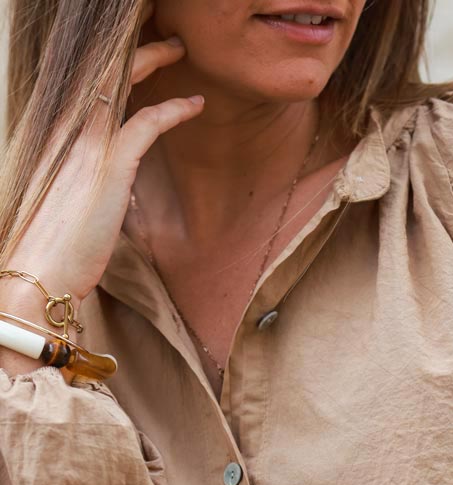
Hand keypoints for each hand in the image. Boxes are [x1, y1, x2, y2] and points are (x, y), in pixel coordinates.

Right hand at [4, 1, 202, 312]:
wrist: (40, 271)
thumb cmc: (54, 244)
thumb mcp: (67, 198)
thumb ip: (85, 175)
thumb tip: (106, 178)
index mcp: (57, 132)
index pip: (87, 79)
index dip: (112, 57)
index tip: (134, 42)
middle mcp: (69, 127)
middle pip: (104, 65)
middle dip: (134, 40)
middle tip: (162, 28)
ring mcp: (88, 141)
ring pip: (123, 77)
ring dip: (155, 57)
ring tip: (180, 48)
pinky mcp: (111, 163)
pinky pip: (148, 121)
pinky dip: (174, 109)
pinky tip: (194, 105)